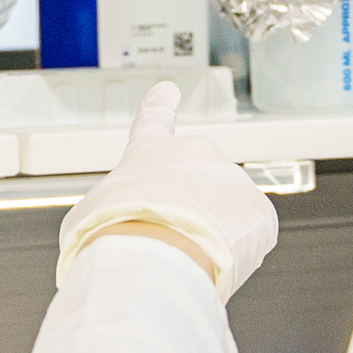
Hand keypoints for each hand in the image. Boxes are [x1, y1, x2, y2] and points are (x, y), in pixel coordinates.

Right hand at [56, 82, 278, 301]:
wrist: (152, 253)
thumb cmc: (115, 232)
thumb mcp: (93, 211)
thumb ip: (115, 208)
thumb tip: (125, 225)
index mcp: (149, 148)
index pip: (154, 119)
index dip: (161, 104)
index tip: (168, 91)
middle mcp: (195, 153)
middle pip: (193, 185)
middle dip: (186, 212)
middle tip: (166, 240)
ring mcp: (231, 179)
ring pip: (223, 213)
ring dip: (209, 234)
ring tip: (185, 254)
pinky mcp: (259, 211)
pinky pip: (249, 236)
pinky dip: (234, 253)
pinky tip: (211, 262)